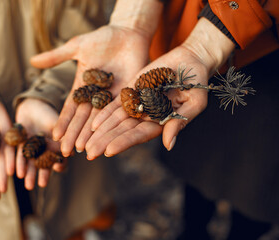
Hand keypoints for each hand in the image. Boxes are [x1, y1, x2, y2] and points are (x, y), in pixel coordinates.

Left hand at [15, 98, 65, 189]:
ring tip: (28, 185)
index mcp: (56, 145)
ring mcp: (32, 149)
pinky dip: (18, 164)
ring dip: (30, 173)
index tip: (58, 168)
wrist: (30, 105)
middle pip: (44, 163)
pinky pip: (19, 155)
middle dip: (43, 174)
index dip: (60, 163)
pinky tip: (16, 172)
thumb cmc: (47, 113)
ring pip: (31, 162)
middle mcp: (45, 149)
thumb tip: (72, 151)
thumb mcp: (55, 123)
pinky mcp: (20, 145)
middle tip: (41, 184)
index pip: (60, 157)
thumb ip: (62, 135)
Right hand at [30, 25, 150, 156]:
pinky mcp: (127, 95)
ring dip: (91, 135)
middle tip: (66, 152)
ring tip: (84, 150)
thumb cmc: (102, 38)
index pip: (71, 108)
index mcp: (82, 86)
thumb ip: (57, 57)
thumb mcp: (77, 47)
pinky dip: (110, 124)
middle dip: (74, 135)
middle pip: (83, 118)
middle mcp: (96, 95)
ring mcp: (111, 96)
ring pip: (99, 119)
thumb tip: (32, 61)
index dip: (64, 122)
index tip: (55, 136)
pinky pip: (118, 111)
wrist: (127, 33)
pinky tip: (105, 136)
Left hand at [85, 46, 209, 158]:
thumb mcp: (194, 102)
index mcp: (160, 123)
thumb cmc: (198, 83)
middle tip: (89, 153)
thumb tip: (169, 144)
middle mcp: (146, 117)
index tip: (108, 151)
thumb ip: (180, 122)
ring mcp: (137, 104)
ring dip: (100, 132)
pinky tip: (92, 124)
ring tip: (84, 144)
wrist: (190, 61)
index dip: (124, 142)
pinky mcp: (131, 91)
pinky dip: (104, 113)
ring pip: (115, 120)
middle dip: (105, 142)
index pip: (139, 135)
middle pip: (122, 131)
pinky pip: (115, 104)